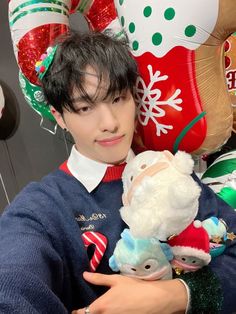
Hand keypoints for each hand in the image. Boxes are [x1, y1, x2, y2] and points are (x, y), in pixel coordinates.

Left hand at [72, 272, 186, 313]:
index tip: (75, 311)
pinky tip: (113, 311)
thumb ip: (98, 279)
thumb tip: (84, 275)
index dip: (78, 313)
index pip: (83, 313)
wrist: (155, 299)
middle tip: (88, 310)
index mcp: (102, 306)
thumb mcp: (116, 280)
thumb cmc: (134, 287)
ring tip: (100, 310)